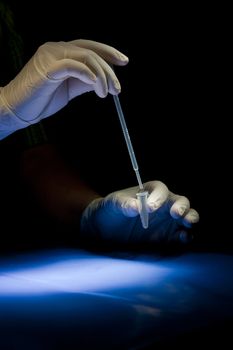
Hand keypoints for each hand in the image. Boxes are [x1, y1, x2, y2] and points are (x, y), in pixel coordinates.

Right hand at [0, 39, 127, 137]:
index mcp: (61, 52)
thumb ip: (85, 82)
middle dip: (109, 69)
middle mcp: (56, 49)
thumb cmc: (41, 100)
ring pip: (86, 57)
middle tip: (117, 88)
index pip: (89, 47)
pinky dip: (89, 75)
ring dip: (102, 76)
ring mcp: (51, 56)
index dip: (108, 52)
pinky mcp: (47, 69)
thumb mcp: (70, 89)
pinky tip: (97, 87)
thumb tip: (104, 80)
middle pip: (91, 51)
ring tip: (108, 93)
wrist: (19, 110)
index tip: (123, 62)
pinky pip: (74, 66)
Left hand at [80, 181, 198, 245]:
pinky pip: (181, 236)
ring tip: (187, 224)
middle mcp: (164, 205)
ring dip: (190, 219)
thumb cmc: (110, 210)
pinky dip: (185, 237)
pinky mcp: (168, 238)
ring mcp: (168, 222)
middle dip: (182, 207)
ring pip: (187, 217)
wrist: (106, 230)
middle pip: (181, 202)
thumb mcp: (112, 204)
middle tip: (176, 214)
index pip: (160, 190)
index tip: (149, 208)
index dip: (158, 198)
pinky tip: (182, 238)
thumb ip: (122, 203)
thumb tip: (135, 207)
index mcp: (151, 192)